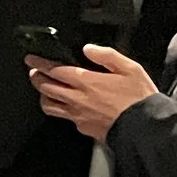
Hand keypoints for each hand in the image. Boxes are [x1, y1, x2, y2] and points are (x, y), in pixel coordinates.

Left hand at [30, 45, 158, 141]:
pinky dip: (59, 109)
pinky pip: (63, 117)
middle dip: (36, 77)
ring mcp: (77, 115)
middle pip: (45, 87)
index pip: (54, 70)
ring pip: (48, 105)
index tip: (31, 59)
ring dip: (43, 95)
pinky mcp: (82, 127)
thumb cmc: (140, 99)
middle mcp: (77, 99)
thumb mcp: (130, 68)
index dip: (40, 63)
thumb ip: (107, 56)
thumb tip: (89, 49)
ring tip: (45, 88)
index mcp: (87, 82)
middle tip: (34, 71)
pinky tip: (64, 105)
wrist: (145, 128)